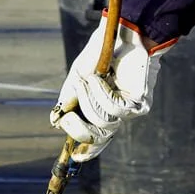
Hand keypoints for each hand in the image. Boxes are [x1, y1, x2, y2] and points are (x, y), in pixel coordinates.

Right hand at [53, 19, 157, 160]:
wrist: (123, 34)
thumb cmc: (101, 54)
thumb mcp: (78, 77)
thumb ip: (68, 99)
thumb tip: (55, 123)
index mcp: (100, 112)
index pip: (96, 141)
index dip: (86, 152)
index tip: (74, 158)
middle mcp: (116, 115)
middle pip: (97, 138)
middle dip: (78, 129)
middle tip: (67, 115)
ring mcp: (128, 110)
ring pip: (103, 122)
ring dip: (89, 101)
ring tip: (89, 79)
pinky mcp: (139, 104)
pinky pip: (113, 108)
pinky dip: (101, 93)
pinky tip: (101, 78)